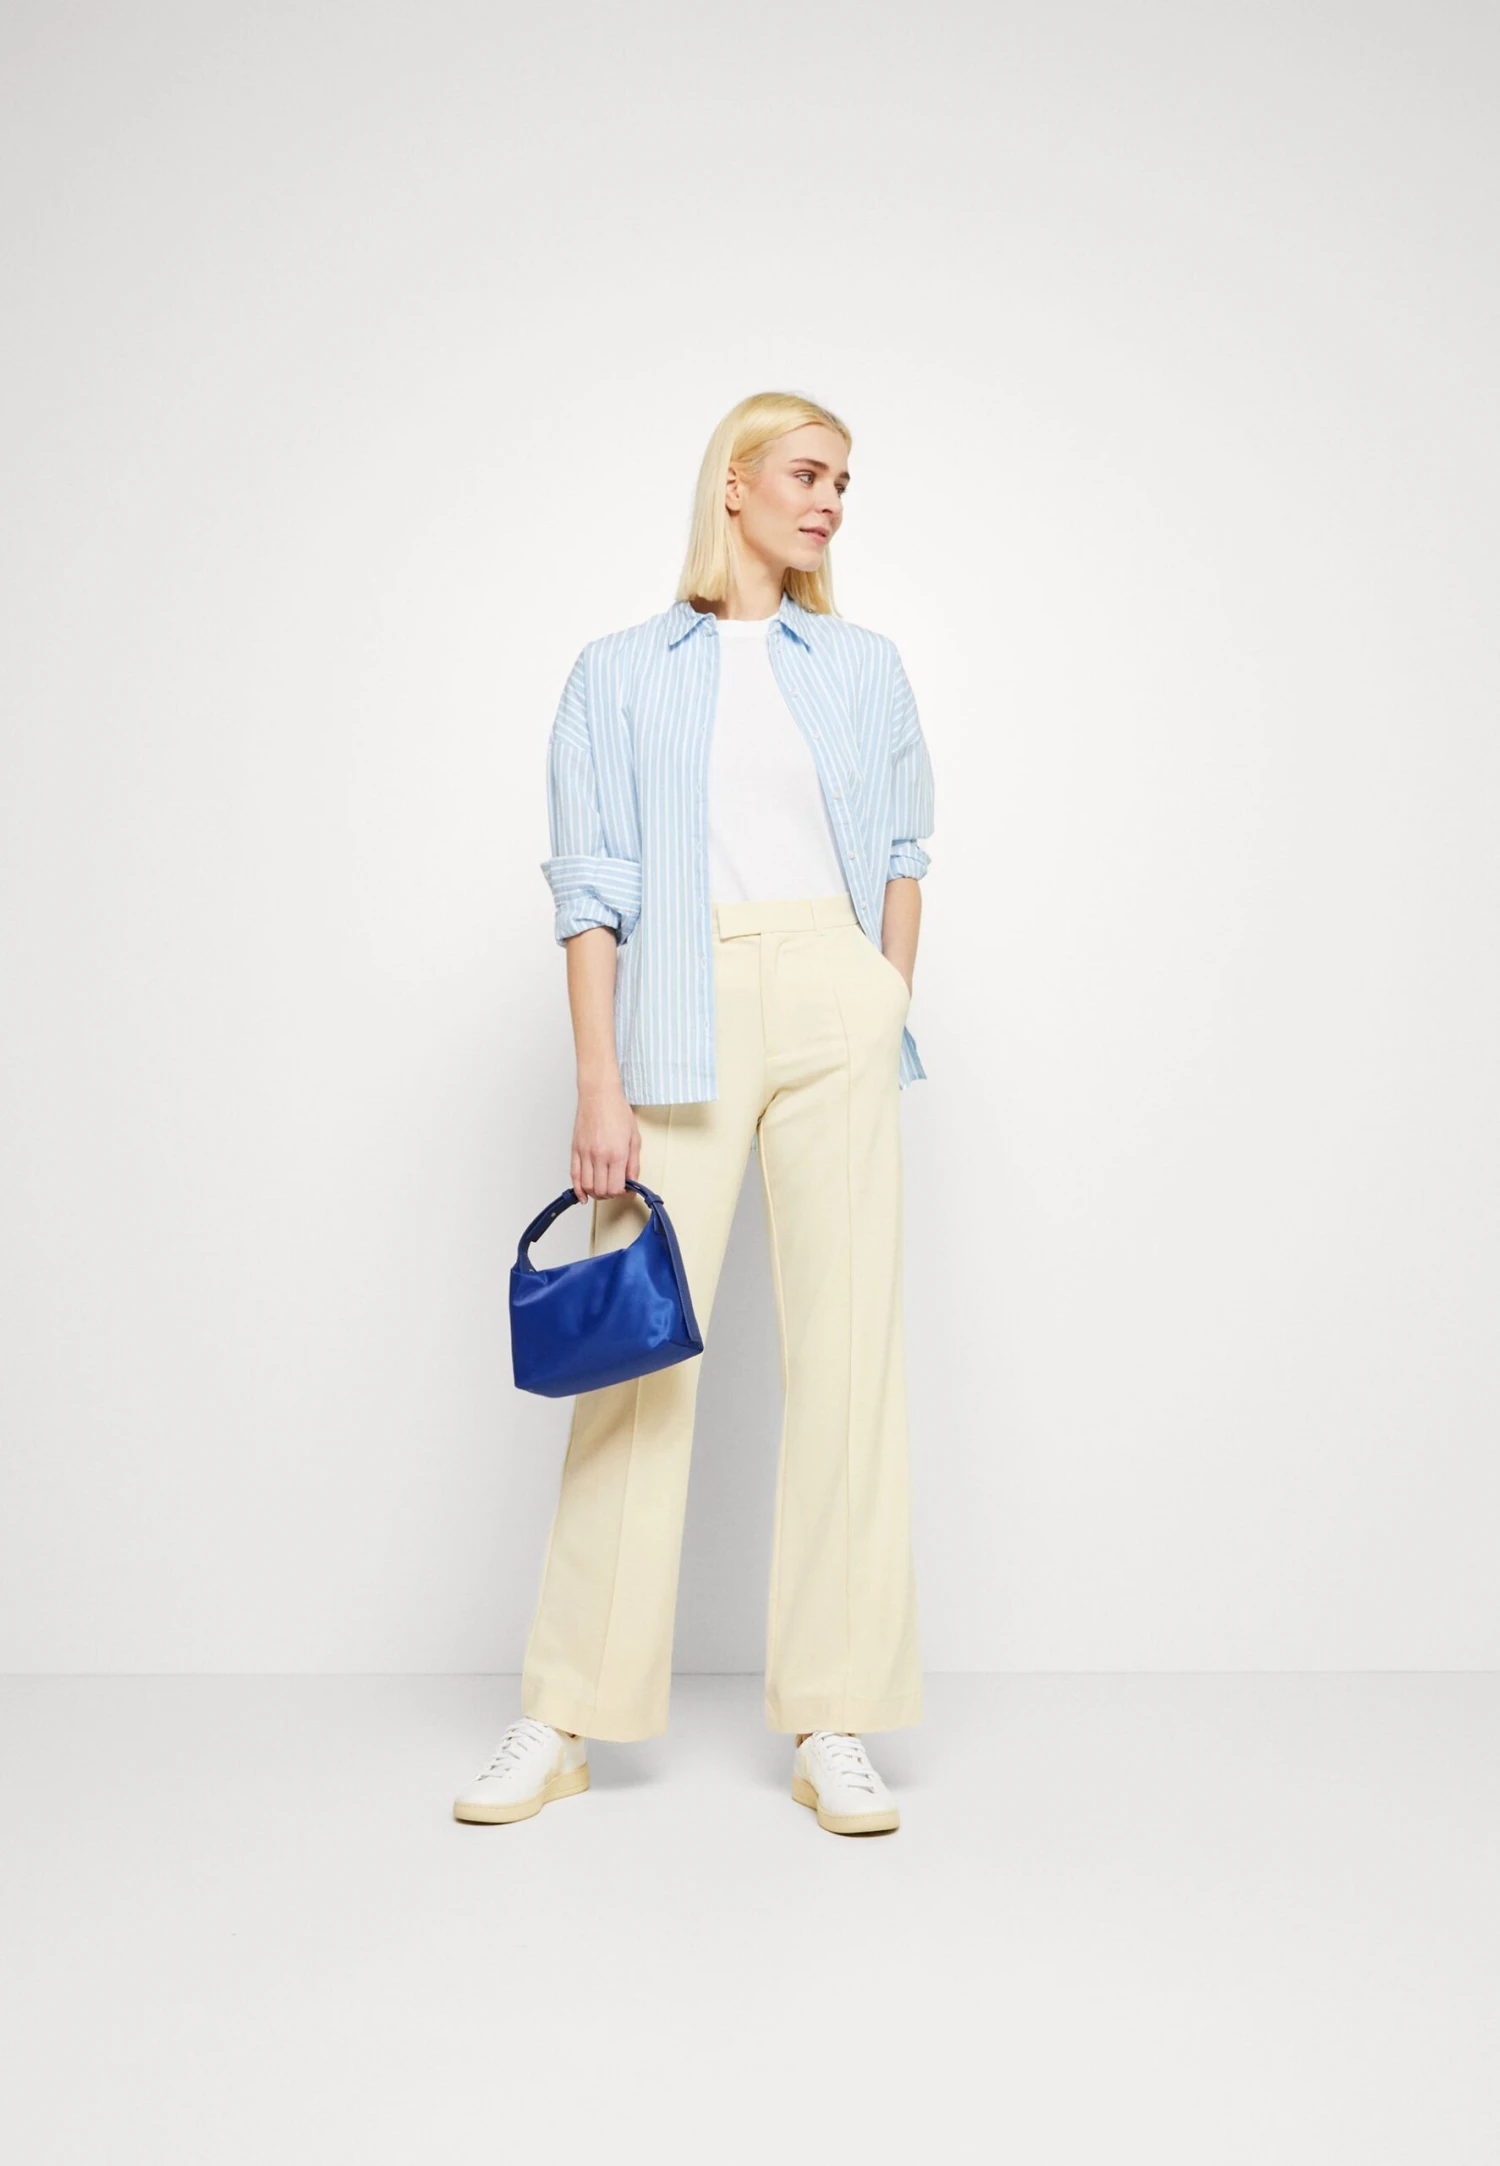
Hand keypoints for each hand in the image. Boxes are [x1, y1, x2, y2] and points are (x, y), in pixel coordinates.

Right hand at [572, 1081, 640, 1201]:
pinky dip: (578, 1189)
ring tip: (602, 1189)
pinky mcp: (575, 1150)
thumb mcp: (634, 1137)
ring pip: (587, 1186)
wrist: (599, 1095)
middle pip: (601, 1191)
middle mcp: (599, 1156)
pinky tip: (583, 1195)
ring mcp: (585, 1154)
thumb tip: (632, 1181)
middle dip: (610, 1195)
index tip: (626, 1189)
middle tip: (615, 1189)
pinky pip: (574, 1176)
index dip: (623, 1193)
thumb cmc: (617, 1111)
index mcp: (617, 1154)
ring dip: (595, 1193)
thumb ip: (634, 1163)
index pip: (617, 1187)